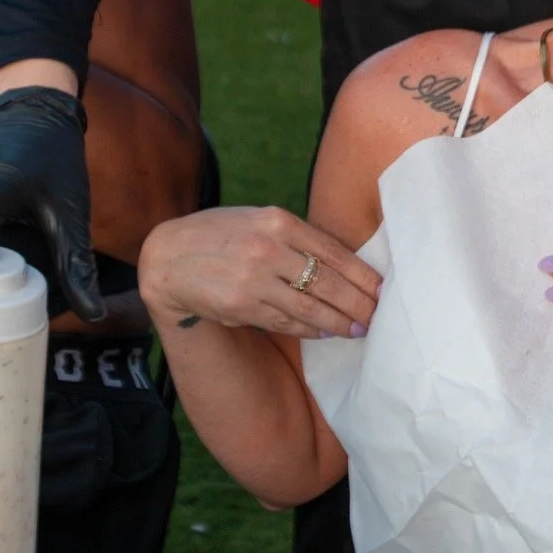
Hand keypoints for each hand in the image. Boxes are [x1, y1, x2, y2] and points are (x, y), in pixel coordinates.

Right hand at [140, 206, 380, 340]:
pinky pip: (286, 322)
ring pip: (310, 308)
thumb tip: (346, 266)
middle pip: (327, 283)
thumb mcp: (259, 222)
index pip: (333, 252)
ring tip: (359, 329)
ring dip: (340, 322)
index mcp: (278, 221)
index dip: (362, 275)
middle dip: (358, 303)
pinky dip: (310, 329)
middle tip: (378, 316)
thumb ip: (297, 238)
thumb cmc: (223, 235)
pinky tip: (327, 331)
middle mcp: (268, 249)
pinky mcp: (240, 306)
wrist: (170, 256)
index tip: (382, 289)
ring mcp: (253, 279)